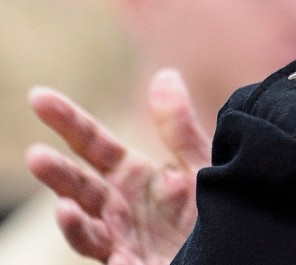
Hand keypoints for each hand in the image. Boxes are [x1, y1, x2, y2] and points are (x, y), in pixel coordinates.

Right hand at [26, 69, 210, 264]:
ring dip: (69, 216)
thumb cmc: (213, 206)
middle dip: (56, 172)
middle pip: (78, 185)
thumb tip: (165, 74)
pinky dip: (92, 241)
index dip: (68, 121)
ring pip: (85, 227)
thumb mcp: (198, 162)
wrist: (235, 245)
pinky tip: (88, 231)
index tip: (39, 97)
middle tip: (35, 155)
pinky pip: (109, 258)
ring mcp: (121, 238)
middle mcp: (119, 206)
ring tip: (61, 204)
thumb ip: (178, 126)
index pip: (92, 144)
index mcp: (131, 175)